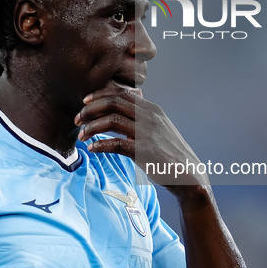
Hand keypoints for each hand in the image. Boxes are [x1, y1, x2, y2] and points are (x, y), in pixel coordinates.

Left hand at [74, 86, 209, 197]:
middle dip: (91, 109)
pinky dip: (100, 145)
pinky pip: (116, 144)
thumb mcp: (160, 126)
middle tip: (78, 118)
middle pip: (114, 102)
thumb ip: (144, 113)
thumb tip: (131, 98)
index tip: (84, 102)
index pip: (121, 93)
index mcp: (152, 109)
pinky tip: (92, 149)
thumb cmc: (170, 152)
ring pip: (112, 120)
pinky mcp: (144, 151)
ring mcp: (148, 133)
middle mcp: (150, 117)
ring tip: (82, 135)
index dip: (100, 95)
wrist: (188, 175)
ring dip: (92, 127)